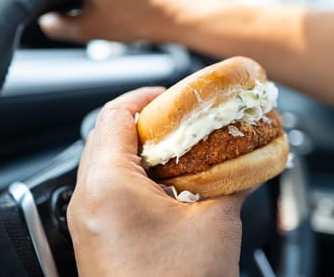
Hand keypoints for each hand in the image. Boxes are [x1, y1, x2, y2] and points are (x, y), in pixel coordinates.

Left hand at [68, 87, 247, 276]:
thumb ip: (231, 180)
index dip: (148, 96)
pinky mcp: (97, 237)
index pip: (116, 114)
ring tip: (181, 151)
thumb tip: (246, 159)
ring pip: (109, 163)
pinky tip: (170, 186)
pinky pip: (111, 190)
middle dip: (149, 123)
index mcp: (107, 185)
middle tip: (184, 122)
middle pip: (109, 135)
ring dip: (144, 151)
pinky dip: (138, 178)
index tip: (174, 96)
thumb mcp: (214, 224)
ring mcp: (88, 220)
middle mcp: (87, 200)